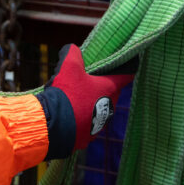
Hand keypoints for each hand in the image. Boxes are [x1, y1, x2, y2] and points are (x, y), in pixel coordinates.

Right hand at [36, 44, 134, 159]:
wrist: (55, 124)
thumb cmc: (66, 93)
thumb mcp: (68, 66)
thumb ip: (73, 53)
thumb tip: (72, 48)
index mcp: (109, 89)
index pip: (125, 77)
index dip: (126, 70)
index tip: (128, 66)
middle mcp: (109, 107)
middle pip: (109, 93)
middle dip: (99, 88)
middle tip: (85, 82)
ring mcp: (99, 124)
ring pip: (97, 111)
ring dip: (89, 105)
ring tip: (72, 101)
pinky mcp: (88, 136)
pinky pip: (86, 125)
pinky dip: (79, 119)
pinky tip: (67, 115)